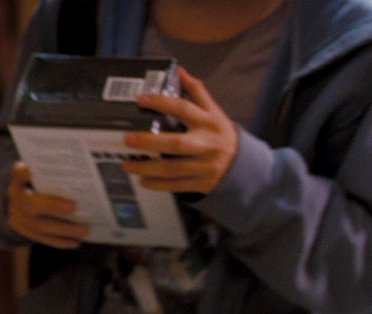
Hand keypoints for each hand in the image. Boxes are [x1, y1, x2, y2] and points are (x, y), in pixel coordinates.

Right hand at [7, 161, 89, 247]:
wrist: (21, 198)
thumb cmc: (40, 182)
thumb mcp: (42, 172)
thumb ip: (54, 170)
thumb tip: (80, 167)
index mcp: (19, 179)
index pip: (19, 173)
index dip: (25, 173)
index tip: (33, 171)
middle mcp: (15, 198)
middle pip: (31, 205)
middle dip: (53, 206)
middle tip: (75, 207)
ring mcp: (17, 216)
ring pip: (39, 226)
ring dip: (64, 230)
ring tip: (85, 230)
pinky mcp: (23, 230)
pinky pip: (42, 238)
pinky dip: (60, 241)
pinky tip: (75, 243)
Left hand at [122, 66, 238, 193]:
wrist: (245, 166)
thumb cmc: (222, 135)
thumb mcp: (215, 112)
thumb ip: (197, 92)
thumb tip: (178, 70)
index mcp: (209, 122)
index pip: (183, 109)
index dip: (161, 102)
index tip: (140, 99)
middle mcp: (207, 144)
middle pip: (175, 144)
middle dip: (149, 142)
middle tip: (127, 139)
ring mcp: (205, 166)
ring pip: (173, 169)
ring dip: (147, 168)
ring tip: (127, 164)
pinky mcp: (202, 183)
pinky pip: (177, 185)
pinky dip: (158, 185)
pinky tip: (143, 181)